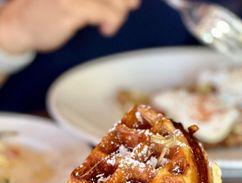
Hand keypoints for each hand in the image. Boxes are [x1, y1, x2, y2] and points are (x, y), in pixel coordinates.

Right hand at [0, 0, 139, 53]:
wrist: (17, 26)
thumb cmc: (43, 11)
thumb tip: (125, 0)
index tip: (132, 0)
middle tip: (133, 5)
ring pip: (114, 0)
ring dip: (119, 13)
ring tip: (110, 22)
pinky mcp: (72, 7)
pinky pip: (107, 14)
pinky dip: (112, 23)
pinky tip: (106, 30)